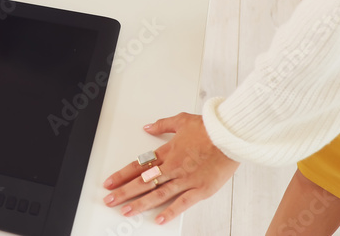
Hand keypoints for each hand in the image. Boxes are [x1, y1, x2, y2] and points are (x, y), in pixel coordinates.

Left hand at [103, 113, 238, 224]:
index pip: (138, 165)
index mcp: (167, 152)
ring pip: (158, 194)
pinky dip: (170, 212)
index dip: (122, 175)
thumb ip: (162, 125)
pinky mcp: (200, 189)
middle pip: (143, 182)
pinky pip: (182, 203)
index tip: (109, 182)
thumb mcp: (181, 120)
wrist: (230, 135)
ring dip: (140, 204)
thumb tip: (148, 127)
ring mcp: (186, 180)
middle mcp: (173, 167)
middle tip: (110, 201)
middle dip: (124, 192)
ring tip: (127, 212)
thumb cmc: (209, 128)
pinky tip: (158, 219)